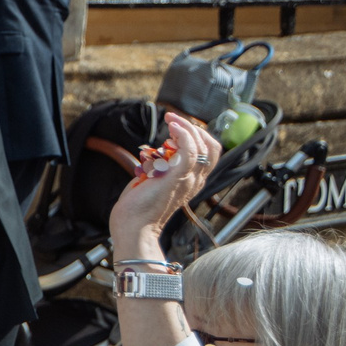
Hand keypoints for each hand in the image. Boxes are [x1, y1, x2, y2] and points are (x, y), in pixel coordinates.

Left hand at [109, 110, 220, 248]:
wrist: (133, 226)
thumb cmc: (138, 206)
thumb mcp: (155, 181)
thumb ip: (162, 167)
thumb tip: (158, 151)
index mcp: (192, 181)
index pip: (209, 154)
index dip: (198, 136)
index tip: (177, 126)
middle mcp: (195, 181)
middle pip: (211, 147)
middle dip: (194, 128)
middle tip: (173, 119)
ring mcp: (188, 180)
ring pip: (202, 146)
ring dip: (186, 127)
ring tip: (170, 121)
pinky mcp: (177, 178)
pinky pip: (190, 151)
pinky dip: (183, 135)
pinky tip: (171, 128)